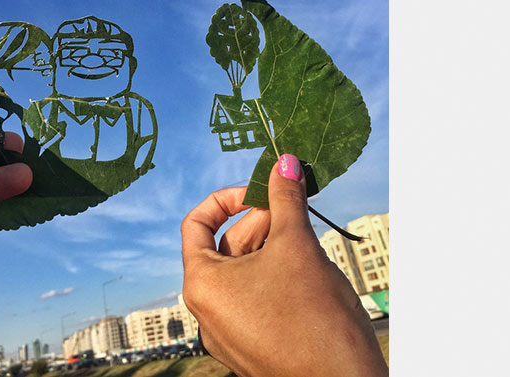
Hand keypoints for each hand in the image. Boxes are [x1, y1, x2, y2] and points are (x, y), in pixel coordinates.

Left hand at [181, 155, 386, 376]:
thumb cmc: (313, 318)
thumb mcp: (297, 246)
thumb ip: (286, 200)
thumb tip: (285, 162)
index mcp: (202, 284)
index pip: (197, 224)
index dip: (227, 200)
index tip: (261, 192)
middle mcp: (206, 312)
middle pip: (225, 248)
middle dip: (260, 222)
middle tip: (294, 207)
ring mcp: (228, 334)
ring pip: (243, 274)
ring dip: (271, 248)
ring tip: (304, 236)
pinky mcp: (252, 347)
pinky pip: (255, 300)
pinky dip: (275, 277)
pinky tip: (307, 269)